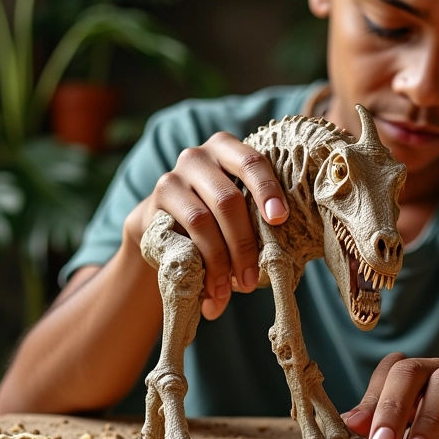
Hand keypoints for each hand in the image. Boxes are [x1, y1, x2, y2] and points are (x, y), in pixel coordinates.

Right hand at [124, 132, 288, 319]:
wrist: (166, 221)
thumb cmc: (219, 215)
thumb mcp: (240, 206)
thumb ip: (259, 218)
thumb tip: (281, 262)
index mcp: (230, 150)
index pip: (252, 163)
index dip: (267, 190)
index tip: (280, 219)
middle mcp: (200, 156)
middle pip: (229, 200)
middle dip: (244, 244)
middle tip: (252, 279)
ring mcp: (175, 176)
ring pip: (204, 220)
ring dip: (221, 261)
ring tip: (234, 287)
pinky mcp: (157, 202)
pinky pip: (182, 235)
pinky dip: (203, 264)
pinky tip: (214, 289)